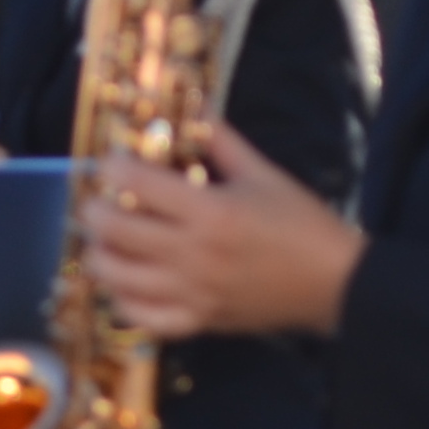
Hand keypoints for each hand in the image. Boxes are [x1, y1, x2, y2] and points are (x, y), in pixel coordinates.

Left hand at [84, 125, 362, 342]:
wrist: (335, 284)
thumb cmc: (301, 224)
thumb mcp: (263, 173)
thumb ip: (221, 140)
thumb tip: (194, 106)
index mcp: (210, 211)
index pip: (137, 183)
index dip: (113, 167)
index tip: (111, 162)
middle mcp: (192, 254)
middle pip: (115, 232)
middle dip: (94, 211)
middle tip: (97, 201)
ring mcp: (191, 293)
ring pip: (117, 278)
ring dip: (100, 255)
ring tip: (105, 240)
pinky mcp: (197, 322)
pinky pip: (141, 317)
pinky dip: (122, 300)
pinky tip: (124, 282)